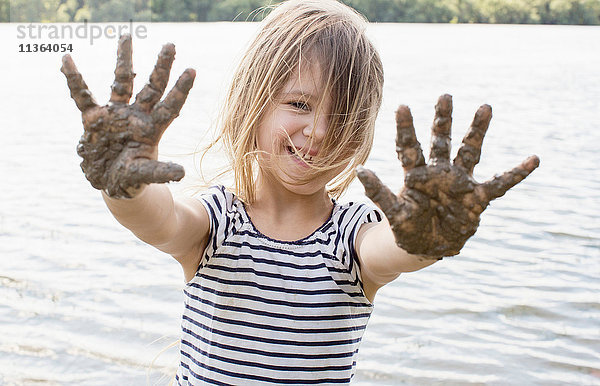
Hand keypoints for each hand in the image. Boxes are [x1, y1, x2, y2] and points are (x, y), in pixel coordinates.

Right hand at [61, 34, 195, 197]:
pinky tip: (66, 59)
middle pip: (152, 87)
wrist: (109, 183)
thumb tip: (181, 172)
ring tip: (126, 36)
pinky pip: (82, 96)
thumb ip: (160, 171)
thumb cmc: (131, 179)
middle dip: (161, 67)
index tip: (192, 70)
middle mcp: (137, 116)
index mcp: (152, 129)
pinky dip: (74, 79)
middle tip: (171, 45)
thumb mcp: (144, 175)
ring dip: (124, 60)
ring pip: (121, 82)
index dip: (180, 89)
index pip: (170, 106)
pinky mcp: (94, 118)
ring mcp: (116, 114)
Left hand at [357, 94, 539, 258]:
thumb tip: (361, 170)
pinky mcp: (476, 199)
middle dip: (443, 120)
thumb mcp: (394, 212)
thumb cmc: (408, 226)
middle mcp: (438, 173)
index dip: (406, 128)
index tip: (403, 105)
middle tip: (444, 95)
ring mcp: (459, 183)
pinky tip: (533, 159)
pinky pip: (499, 185)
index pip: (409, 147)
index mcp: (416, 175)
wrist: (426, 246)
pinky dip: (516, 174)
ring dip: (477, 132)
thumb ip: (380, 192)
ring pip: (470, 152)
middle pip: (441, 141)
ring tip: (484, 107)